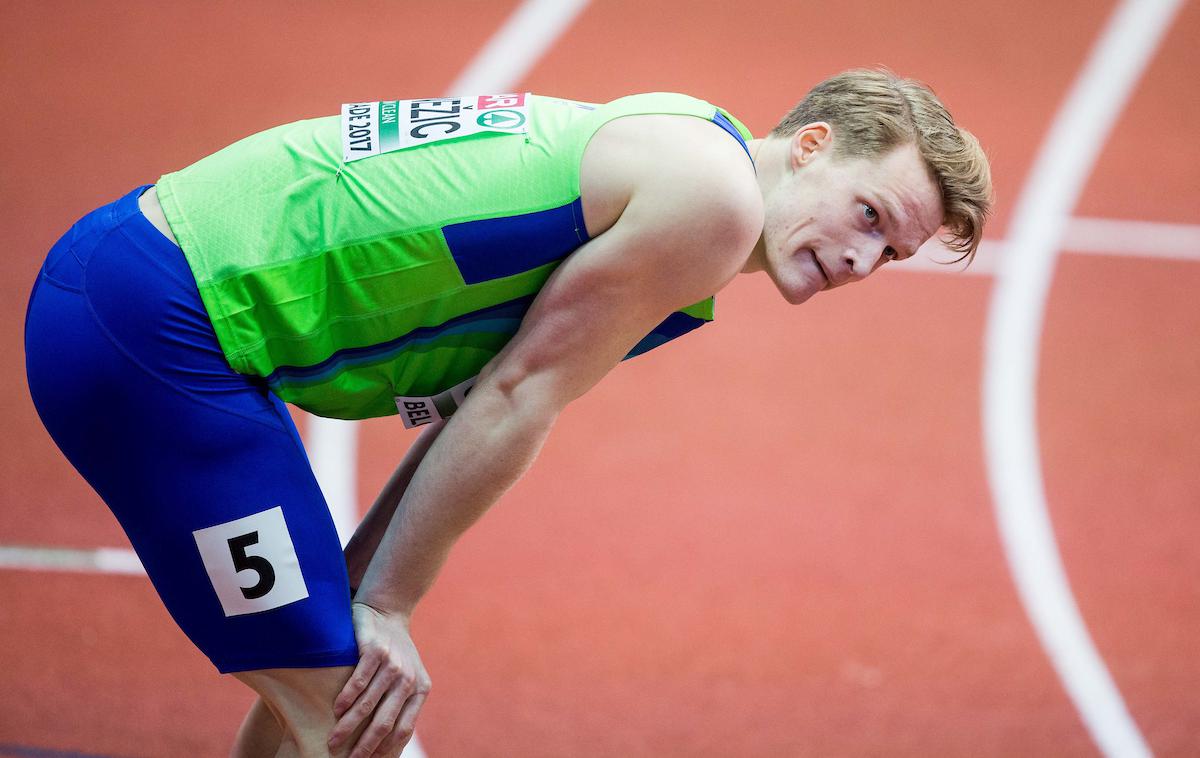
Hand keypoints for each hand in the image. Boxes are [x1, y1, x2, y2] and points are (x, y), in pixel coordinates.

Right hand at [329, 602, 431, 756]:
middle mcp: (409, 679)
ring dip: (349, 726)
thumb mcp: (406, 677)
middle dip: (365, 746)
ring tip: (333, 740)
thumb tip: (385, 745)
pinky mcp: (376, 650)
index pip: (403, 730)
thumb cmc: (393, 652)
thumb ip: (399, 703)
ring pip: (369, 704)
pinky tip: (336, 710)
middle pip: (386, 723)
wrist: (388, 610)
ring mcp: (393, 664)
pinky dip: (346, 698)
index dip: (385, 751)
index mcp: (420, 690)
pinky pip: (360, 681)